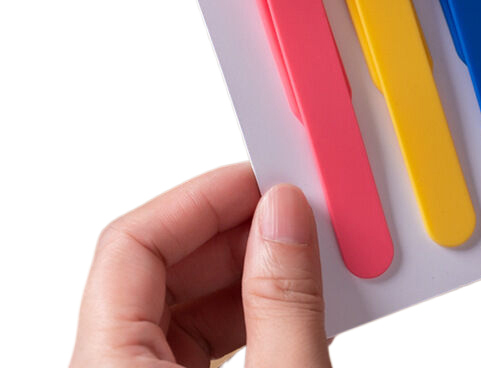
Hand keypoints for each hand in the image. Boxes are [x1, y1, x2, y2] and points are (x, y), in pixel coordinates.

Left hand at [70, 164, 331, 367]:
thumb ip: (283, 304)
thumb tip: (285, 218)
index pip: (132, 246)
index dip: (201, 200)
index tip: (261, 181)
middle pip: (158, 270)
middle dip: (235, 232)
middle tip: (293, 215)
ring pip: (183, 306)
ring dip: (248, 273)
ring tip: (304, 260)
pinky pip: (201, 343)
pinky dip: (250, 315)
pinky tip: (296, 308)